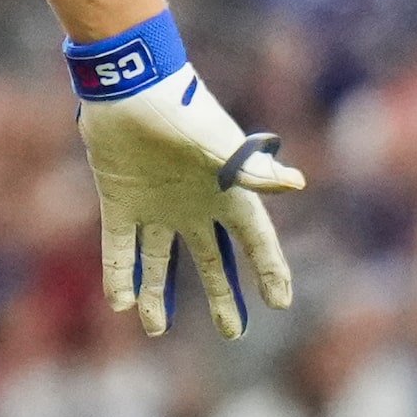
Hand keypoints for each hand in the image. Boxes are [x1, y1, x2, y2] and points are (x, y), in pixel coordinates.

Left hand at [69, 12, 304, 338]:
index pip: (255, 239)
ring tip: (152, 327)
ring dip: (157, 295)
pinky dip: (119, 275)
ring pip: (159, 260)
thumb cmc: (180, 111)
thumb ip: (252, 170)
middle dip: (222, 295)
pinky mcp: (120, 200)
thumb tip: (297, 183)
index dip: (269, 269)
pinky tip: (120, 303)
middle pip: (211, 259)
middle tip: (232, 331)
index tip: (280, 302)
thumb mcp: (218, 145)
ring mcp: (155, 204)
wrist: (128, 85)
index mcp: (224, 191)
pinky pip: (120, 247)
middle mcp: (192, 203)